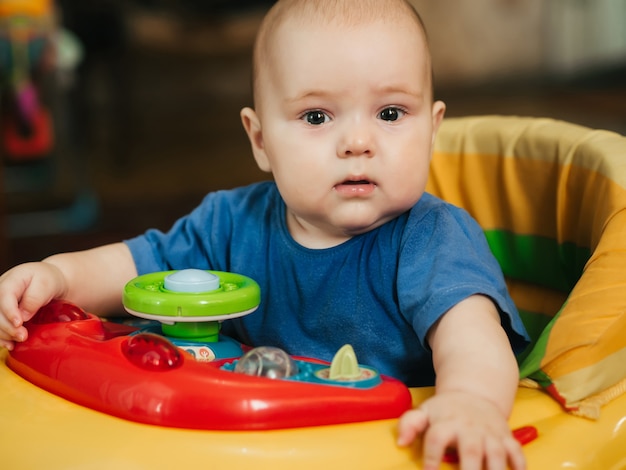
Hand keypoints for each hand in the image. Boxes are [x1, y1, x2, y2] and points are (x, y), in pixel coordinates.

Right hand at [0, 262, 66, 349]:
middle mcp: (0, 291)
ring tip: (20, 338)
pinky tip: (10, 344)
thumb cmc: (46, 280)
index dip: (9, 312)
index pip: (4, 296)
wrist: (46, 281)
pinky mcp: (1, 313)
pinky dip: (2, 337)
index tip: (19, 323)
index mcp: (11, 280)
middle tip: (23, 335)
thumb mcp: (45, 284)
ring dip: (5, 333)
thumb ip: (34, 298)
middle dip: (8, 327)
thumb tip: (23, 315)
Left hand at [397, 390, 525, 469]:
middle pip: (470, 449)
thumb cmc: (446, 410)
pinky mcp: (506, 437)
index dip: (431, 456)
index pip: (436, 438)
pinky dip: (520, 464)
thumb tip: (401, 442)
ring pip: (497, 453)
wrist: (474, 392)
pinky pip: (517, 451)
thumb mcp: (425, 411)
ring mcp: (490, 433)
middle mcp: (469, 428)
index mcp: (446, 422)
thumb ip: (409, 423)